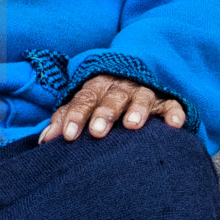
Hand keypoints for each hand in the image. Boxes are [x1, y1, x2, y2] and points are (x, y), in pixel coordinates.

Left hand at [39, 72, 185, 144]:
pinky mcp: (165, 101)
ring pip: (141, 97)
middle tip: (97, 132)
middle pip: (112, 96)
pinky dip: (174, 113)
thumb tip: (44, 140)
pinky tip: (175, 125)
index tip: (68, 136)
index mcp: (97, 86)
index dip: (76, 115)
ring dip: (137, 110)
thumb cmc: (99, 102)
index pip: (84, 98)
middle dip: (104, 113)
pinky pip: (172, 104)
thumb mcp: (80, 107)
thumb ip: (64, 120)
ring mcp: (144, 92)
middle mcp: (120, 86)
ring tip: (132, 126)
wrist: (128, 79)